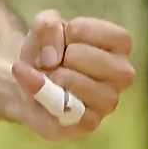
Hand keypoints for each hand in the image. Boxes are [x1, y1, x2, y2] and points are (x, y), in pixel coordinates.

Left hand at [11, 9, 134, 142]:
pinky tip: (35, 87)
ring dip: (57, 76)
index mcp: (119, 48)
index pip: (116, 37)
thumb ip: (47, 26)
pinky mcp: (87, 123)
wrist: (25, 79)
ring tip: (51, 75)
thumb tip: (51, 59)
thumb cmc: (47, 49)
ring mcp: (107, 103)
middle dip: (69, 55)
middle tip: (58, 60)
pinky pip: (66, 108)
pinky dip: (41, 92)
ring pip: (83, 85)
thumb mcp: (44, 25)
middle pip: (100, 61)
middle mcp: (122, 77)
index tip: (67, 36)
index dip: (80, 31)